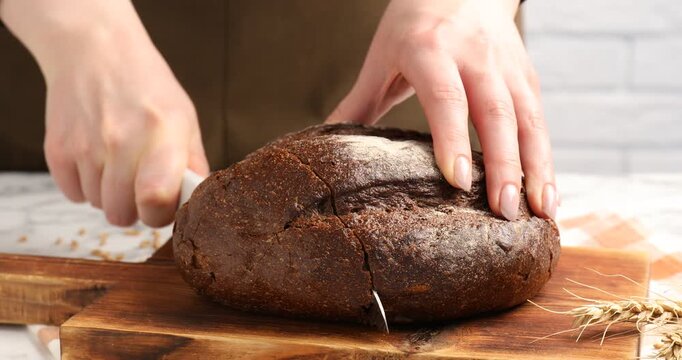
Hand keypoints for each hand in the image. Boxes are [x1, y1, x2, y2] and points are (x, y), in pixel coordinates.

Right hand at [0, 0, 209, 226]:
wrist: (96, 51)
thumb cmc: (147, 87)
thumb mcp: (184, 117)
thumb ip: (193, 163)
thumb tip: (198, 201)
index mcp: (163, 133)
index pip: (156, 199)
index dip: (160, 214)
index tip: (163, 206)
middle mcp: (122, 140)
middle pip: (122, 214)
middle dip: (134, 208)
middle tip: (140, 184)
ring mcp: (85, 145)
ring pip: (98, 206)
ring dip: (110, 194)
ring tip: (118, 162)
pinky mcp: (57, 148)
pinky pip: (73, 194)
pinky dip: (85, 185)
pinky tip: (96, 158)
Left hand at [327, 0, 556, 219]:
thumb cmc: (414, 23)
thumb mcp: (382, 55)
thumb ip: (358, 101)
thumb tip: (324, 143)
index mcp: (430, 49)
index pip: (446, 97)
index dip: (453, 138)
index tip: (458, 181)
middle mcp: (475, 56)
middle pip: (496, 113)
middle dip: (504, 166)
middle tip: (503, 212)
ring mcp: (506, 66)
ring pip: (529, 119)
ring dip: (536, 168)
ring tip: (539, 214)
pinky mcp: (526, 76)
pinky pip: (540, 120)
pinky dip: (545, 159)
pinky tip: (545, 195)